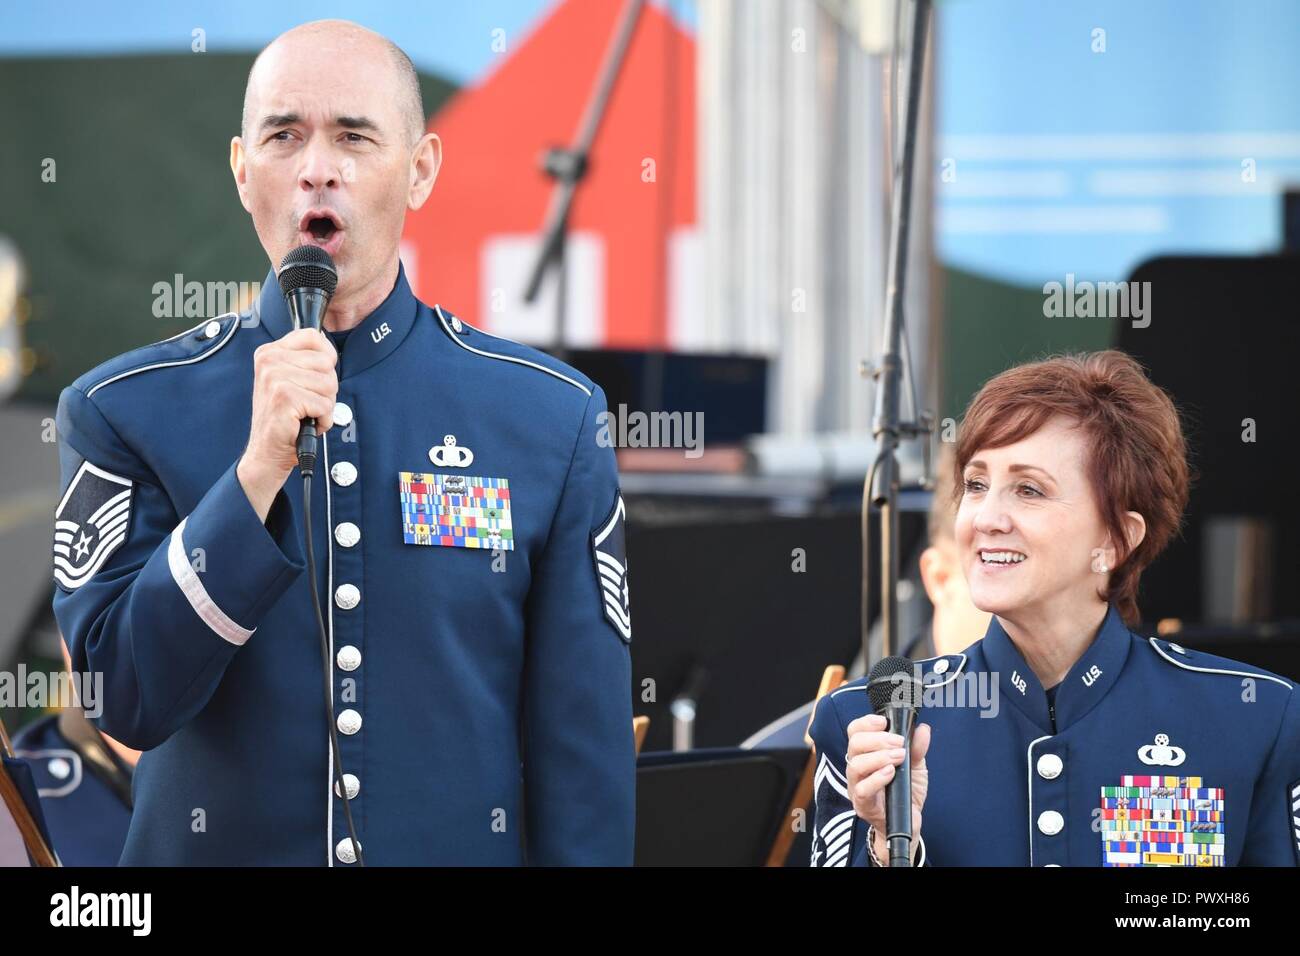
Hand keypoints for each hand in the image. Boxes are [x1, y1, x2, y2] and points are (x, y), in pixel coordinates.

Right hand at [237, 329, 337, 520]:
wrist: (267, 452)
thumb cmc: (285, 418)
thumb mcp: (292, 380)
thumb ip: (306, 361)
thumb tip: (329, 347)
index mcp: (270, 352)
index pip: (313, 336)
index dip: (326, 358)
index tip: (316, 377)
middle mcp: (269, 360)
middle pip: (327, 363)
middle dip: (326, 389)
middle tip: (307, 403)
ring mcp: (274, 378)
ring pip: (329, 384)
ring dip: (324, 405)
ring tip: (305, 413)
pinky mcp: (284, 397)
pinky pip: (325, 404)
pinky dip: (322, 419)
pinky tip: (304, 423)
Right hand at [844, 713, 930, 865]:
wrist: (908, 823)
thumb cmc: (906, 792)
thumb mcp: (915, 767)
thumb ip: (917, 748)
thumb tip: (923, 729)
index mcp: (866, 754)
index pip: (855, 731)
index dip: (866, 723)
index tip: (884, 722)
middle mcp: (857, 767)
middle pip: (854, 743)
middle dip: (878, 739)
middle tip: (899, 743)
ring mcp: (857, 786)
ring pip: (856, 765)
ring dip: (879, 756)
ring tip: (899, 758)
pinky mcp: (862, 804)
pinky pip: (863, 789)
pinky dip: (877, 778)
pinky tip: (890, 773)